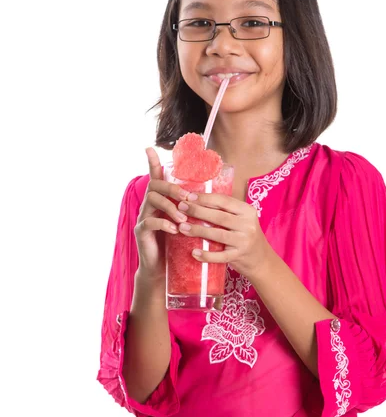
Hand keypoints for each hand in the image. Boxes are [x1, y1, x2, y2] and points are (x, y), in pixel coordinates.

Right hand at [134, 147, 190, 279]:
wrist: (162, 269)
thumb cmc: (176, 245)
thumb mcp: (185, 224)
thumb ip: (190, 211)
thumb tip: (212, 200)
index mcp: (160, 201)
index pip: (156, 178)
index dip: (152, 163)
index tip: (149, 148)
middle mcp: (149, 206)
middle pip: (155, 185)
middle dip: (171, 189)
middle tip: (186, 198)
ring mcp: (143, 218)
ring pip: (152, 200)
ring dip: (170, 207)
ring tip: (183, 219)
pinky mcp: (141, 232)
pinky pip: (149, 222)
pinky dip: (164, 224)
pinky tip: (174, 230)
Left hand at [177, 192, 271, 278]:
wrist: (261, 259)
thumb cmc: (245, 235)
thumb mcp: (241, 219)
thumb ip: (225, 211)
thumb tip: (196, 199)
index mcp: (247, 211)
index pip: (224, 201)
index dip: (205, 198)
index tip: (189, 196)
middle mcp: (248, 225)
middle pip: (219, 216)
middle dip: (198, 211)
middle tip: (181, 207)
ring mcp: (244, 241)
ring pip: (218, 234)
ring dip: (198, 230)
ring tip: (182, 227)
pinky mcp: (239, 256)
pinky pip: (220, 256)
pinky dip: (207, 255)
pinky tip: (194, 253)